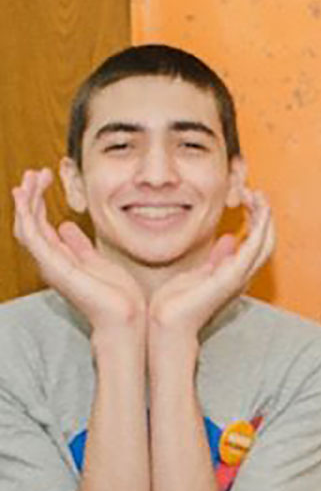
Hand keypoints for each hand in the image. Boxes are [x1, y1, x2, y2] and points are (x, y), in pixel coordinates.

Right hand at [11, 168, 144, 333]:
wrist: (126, 318)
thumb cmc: (116, 295)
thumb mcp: (97, 260)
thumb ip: (79, 245)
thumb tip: (66, 226)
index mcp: (59, 259)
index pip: (39, 225)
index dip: (36, 201)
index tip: (44, 178)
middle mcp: (50, 261)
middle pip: (28, 224)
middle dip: (28, 196)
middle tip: (34, 172)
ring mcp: (50, 265)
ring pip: (26, 227)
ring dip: (26, 201)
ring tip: (30, 177)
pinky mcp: (55, 267)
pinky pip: (33, 237)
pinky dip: (26, 216)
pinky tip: (25, 197)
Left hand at [147, 189, 274, 338]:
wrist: (165, 324)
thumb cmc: (175, 304)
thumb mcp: (197, 274)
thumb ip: (216, 258)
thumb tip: (229, 239)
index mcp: (235, 274)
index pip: (257, 243)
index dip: (259, 220)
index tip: (249, 199)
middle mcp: (242, 276)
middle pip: (267, 240)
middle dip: (265, 215)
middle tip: (257, 193)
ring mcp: (239, 277)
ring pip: (265, 242)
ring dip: (265, 217)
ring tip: (258, 196)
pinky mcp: (232, 277)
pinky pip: (254, 248)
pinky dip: (259, 228)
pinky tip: (256, 211)